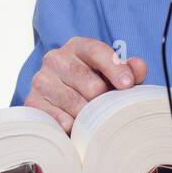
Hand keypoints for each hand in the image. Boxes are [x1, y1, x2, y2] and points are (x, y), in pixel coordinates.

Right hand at [23, 37, 148, 132]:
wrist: (57, 99)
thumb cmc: (92, 83)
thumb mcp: (111, 74)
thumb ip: (128, 70)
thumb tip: (139, 67)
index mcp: (77, 46)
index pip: (97, 52)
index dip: (115, 68)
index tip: (128, 85)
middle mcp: (55, 59)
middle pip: (91, 85)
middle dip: (104, 100)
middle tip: (107, 107)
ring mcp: (41, 80)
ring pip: (77, 105)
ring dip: (89, 115)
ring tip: (92, 117)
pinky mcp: (32, 102)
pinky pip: (61, 120)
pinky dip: (73, 126)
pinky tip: (75, 123)